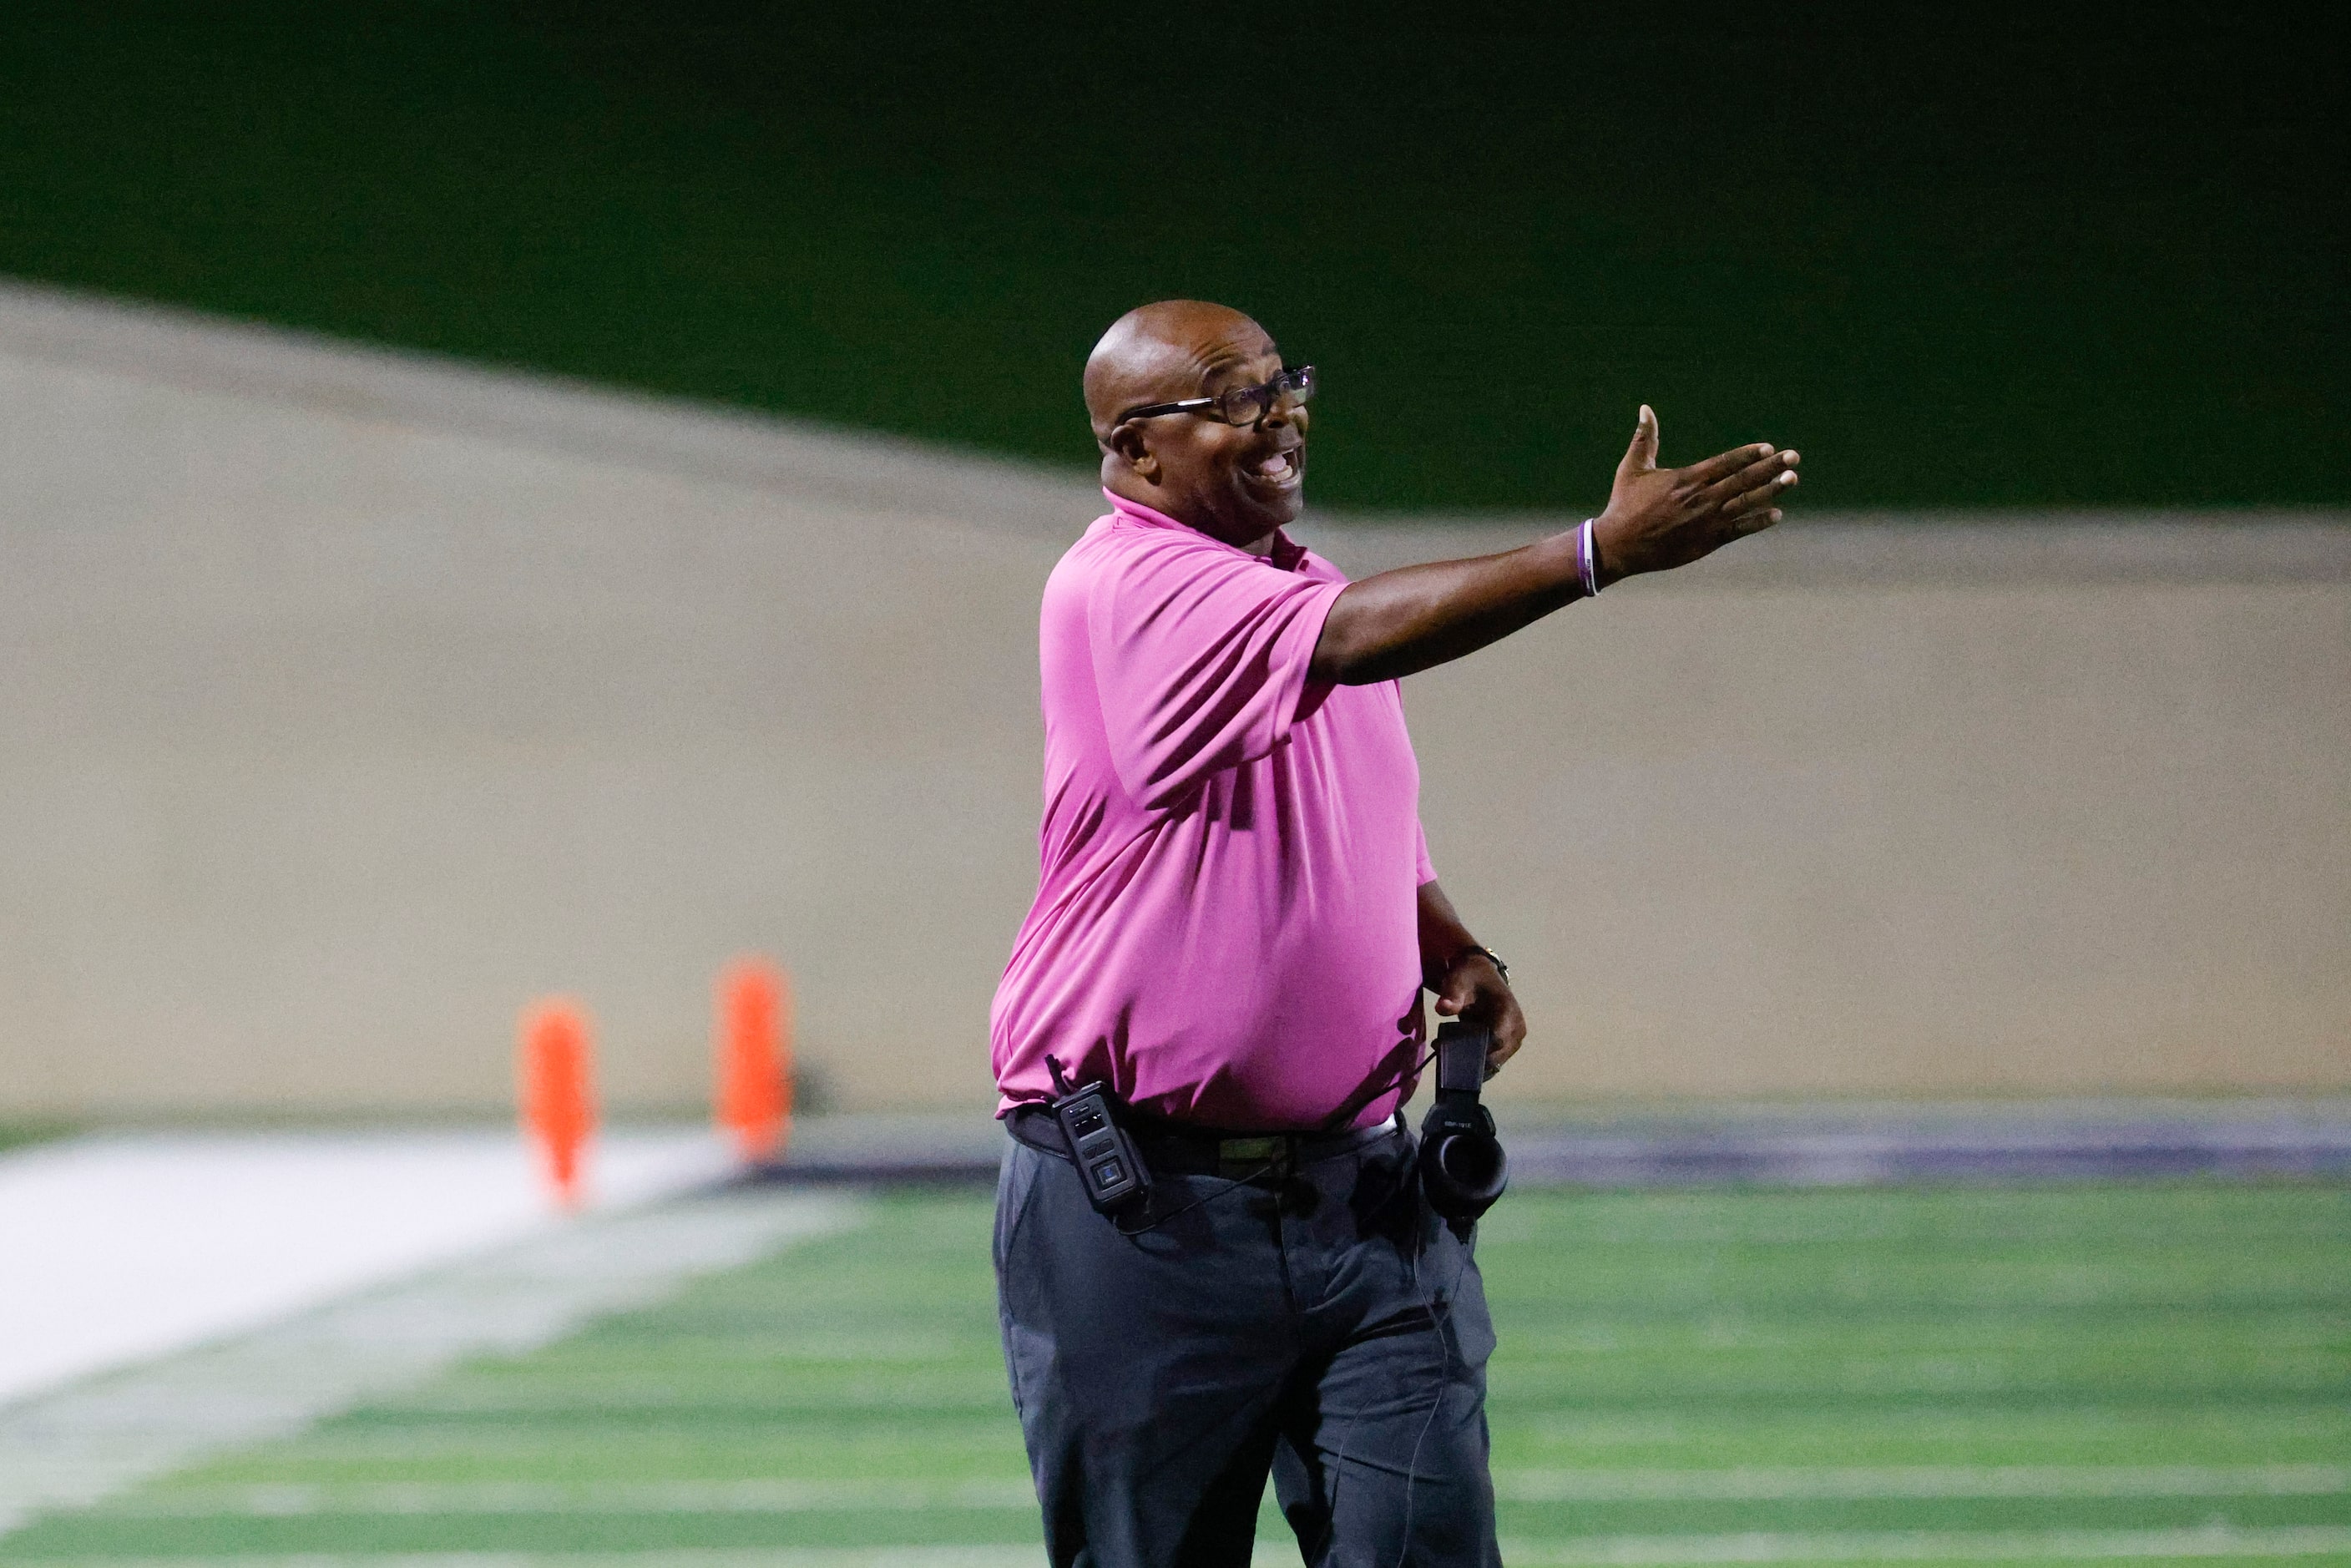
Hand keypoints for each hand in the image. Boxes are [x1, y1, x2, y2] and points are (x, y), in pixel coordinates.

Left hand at [1432, 951, 1526, 1070]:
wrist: (1482, 976)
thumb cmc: (1471, 978)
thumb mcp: (1458, 980)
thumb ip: (1452, 994)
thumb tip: (1443, 1008)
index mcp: (1509, 1012)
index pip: (1495, 1040)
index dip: (1472, 1047)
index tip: (1445, 1046)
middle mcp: (1517, 1030)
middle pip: (1495, 1056)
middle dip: (1467, 1057)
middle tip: (1441, 1050)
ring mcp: (1513, 1041)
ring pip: (1493, 1063)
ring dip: (1469, 1061)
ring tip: (1445, 1050)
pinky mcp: (1507, 1048)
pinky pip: (1491, 1062)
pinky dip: (1474, 1061)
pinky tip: (1455, 1053)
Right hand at [1591, 405, 1798, 583]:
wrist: (1618, 545)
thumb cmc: (1624, 505)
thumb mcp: (1632, 468)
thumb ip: (1645, 438)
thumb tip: (1645, 408)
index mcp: (1687, 478)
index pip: (1726, 463)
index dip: (1749, 455)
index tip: (1769, 449)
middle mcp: (1701, 498)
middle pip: (1743, 479)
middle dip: (1771, 467)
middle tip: (1794, 457)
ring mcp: (1706, 520)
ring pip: (1746, 502)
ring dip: (1771, 490)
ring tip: (1792, 479)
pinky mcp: (1706, 542)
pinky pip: (1739, 530)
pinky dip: (1758, 521)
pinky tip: (1776, 514)